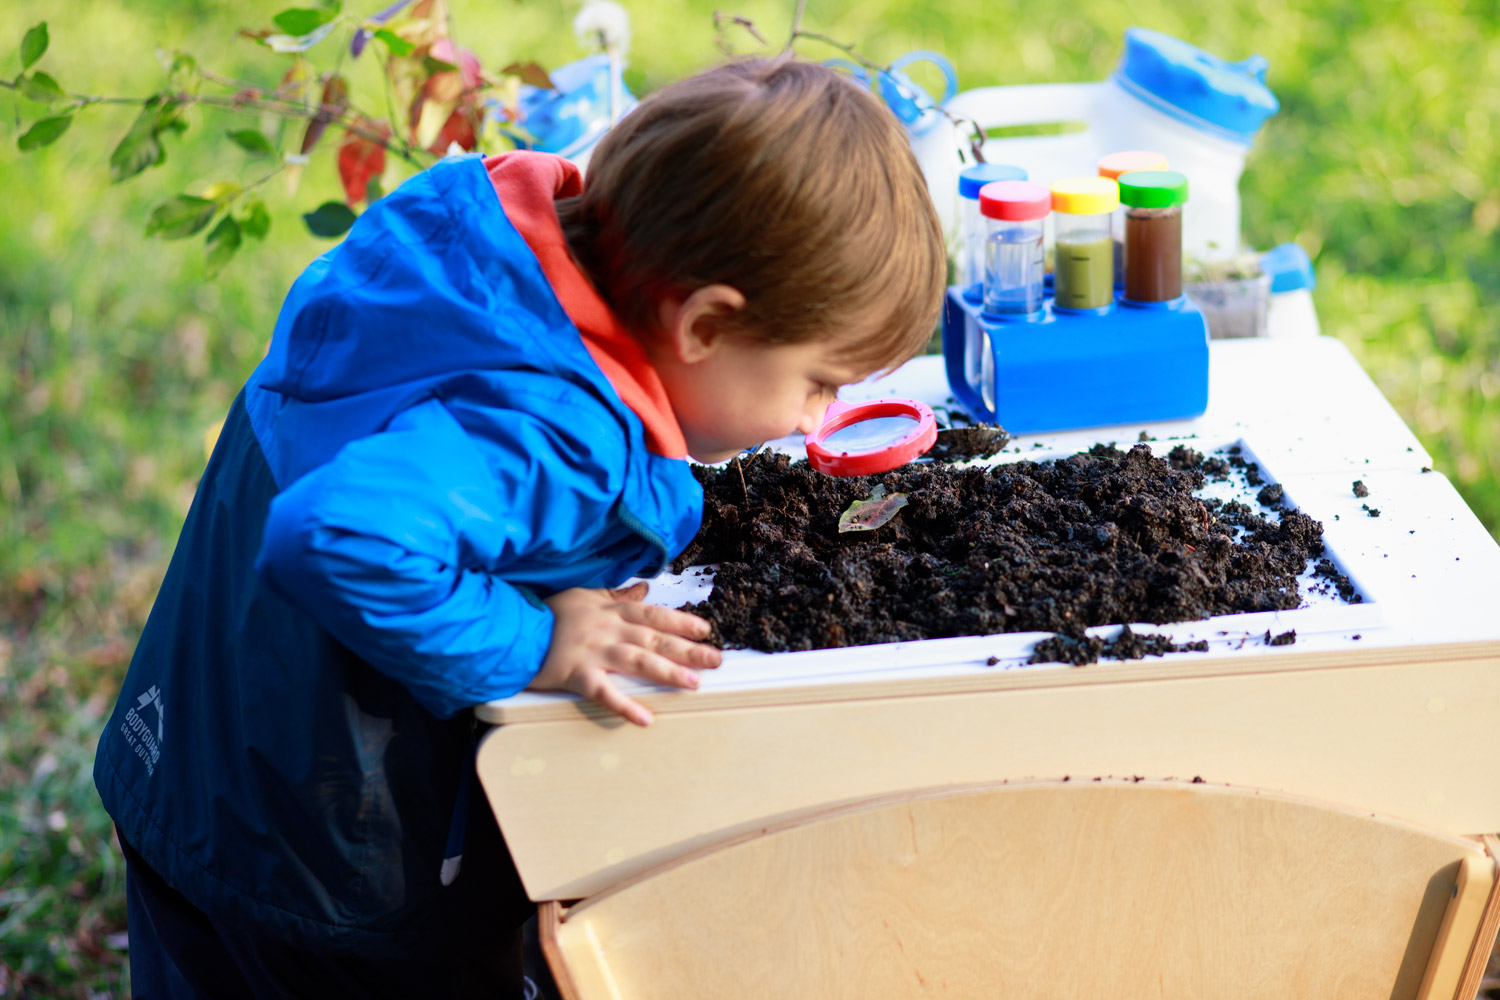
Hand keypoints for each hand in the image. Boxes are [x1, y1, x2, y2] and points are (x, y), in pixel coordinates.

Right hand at [531, 582, 720, 725]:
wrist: (515, 630)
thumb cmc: (550, 613)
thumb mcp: (585, 595)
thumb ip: (616, 594)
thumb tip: (643, 590)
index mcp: (611, 610)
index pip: (653, 615)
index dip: (681, 622)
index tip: (706, 630)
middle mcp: (608, 630)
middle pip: (654, 639)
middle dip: (687, 649)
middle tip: (715, 660)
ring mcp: (594, 653)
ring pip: (638, 661)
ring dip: (668, 672)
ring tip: (693, 683)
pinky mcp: (577, 675)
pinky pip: (605, 693)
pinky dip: (625, 706)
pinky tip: (645, 719)